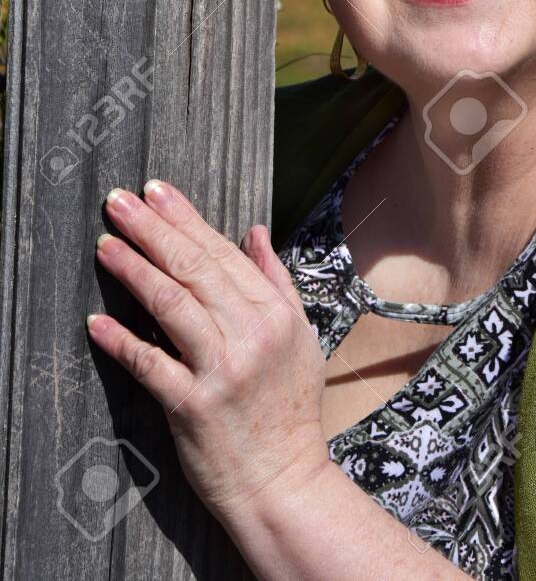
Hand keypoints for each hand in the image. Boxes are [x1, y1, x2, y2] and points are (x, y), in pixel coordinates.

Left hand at [87, 179, 329, 523]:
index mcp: (274, 314)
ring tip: (105, 244)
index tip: (156, 192)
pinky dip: (121, 341)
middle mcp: (250, 335)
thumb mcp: (299, 337)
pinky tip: (96, 322)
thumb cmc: (289, 409)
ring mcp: (221, 370)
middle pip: (193, 269)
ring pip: (170, 305)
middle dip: (152, 229)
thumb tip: (254, 232)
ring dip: (133, 270)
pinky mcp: (193, 406)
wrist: (283, 482)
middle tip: (119, 201)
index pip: (222, 253)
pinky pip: (150, 364)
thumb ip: (275, 281)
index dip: (185, 219)